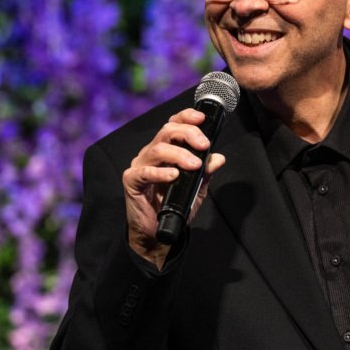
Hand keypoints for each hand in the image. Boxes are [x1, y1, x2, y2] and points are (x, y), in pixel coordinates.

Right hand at [123, 108, 226, 268]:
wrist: (158, 232)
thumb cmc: (175, 206)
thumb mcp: (196, 189)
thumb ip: (206, 172)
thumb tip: (218, 158)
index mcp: (167, 150)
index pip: (173, 124)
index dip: (186, 117)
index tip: (201, 118)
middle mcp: (152, 153)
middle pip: (167, 131)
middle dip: (188, 134)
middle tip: (203, 145)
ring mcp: (140, 166)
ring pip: (158, 149)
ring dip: (179, 154)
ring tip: (194, 165)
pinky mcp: (131, 181)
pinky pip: (144, 172)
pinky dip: (160, 172)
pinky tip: (174, 176)